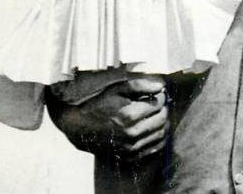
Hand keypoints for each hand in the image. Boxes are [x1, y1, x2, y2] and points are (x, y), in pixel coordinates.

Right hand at [46, 76, 167, 159]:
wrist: (79, 128)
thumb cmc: (98, 105)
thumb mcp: (116, 89)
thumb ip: (140, 86)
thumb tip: (161, 86)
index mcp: (129, 115)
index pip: (158, 104)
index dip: (161, 96)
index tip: (158, 93)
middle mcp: (132, 134)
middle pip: (162, 119)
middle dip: (163, 108)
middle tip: (158, 102)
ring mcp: (131, 147)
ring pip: (161, 133)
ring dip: (163, 122)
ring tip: (155, 114)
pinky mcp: (130, 156)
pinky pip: (154, 148)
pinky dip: (158, 137)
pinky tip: (153, 128)